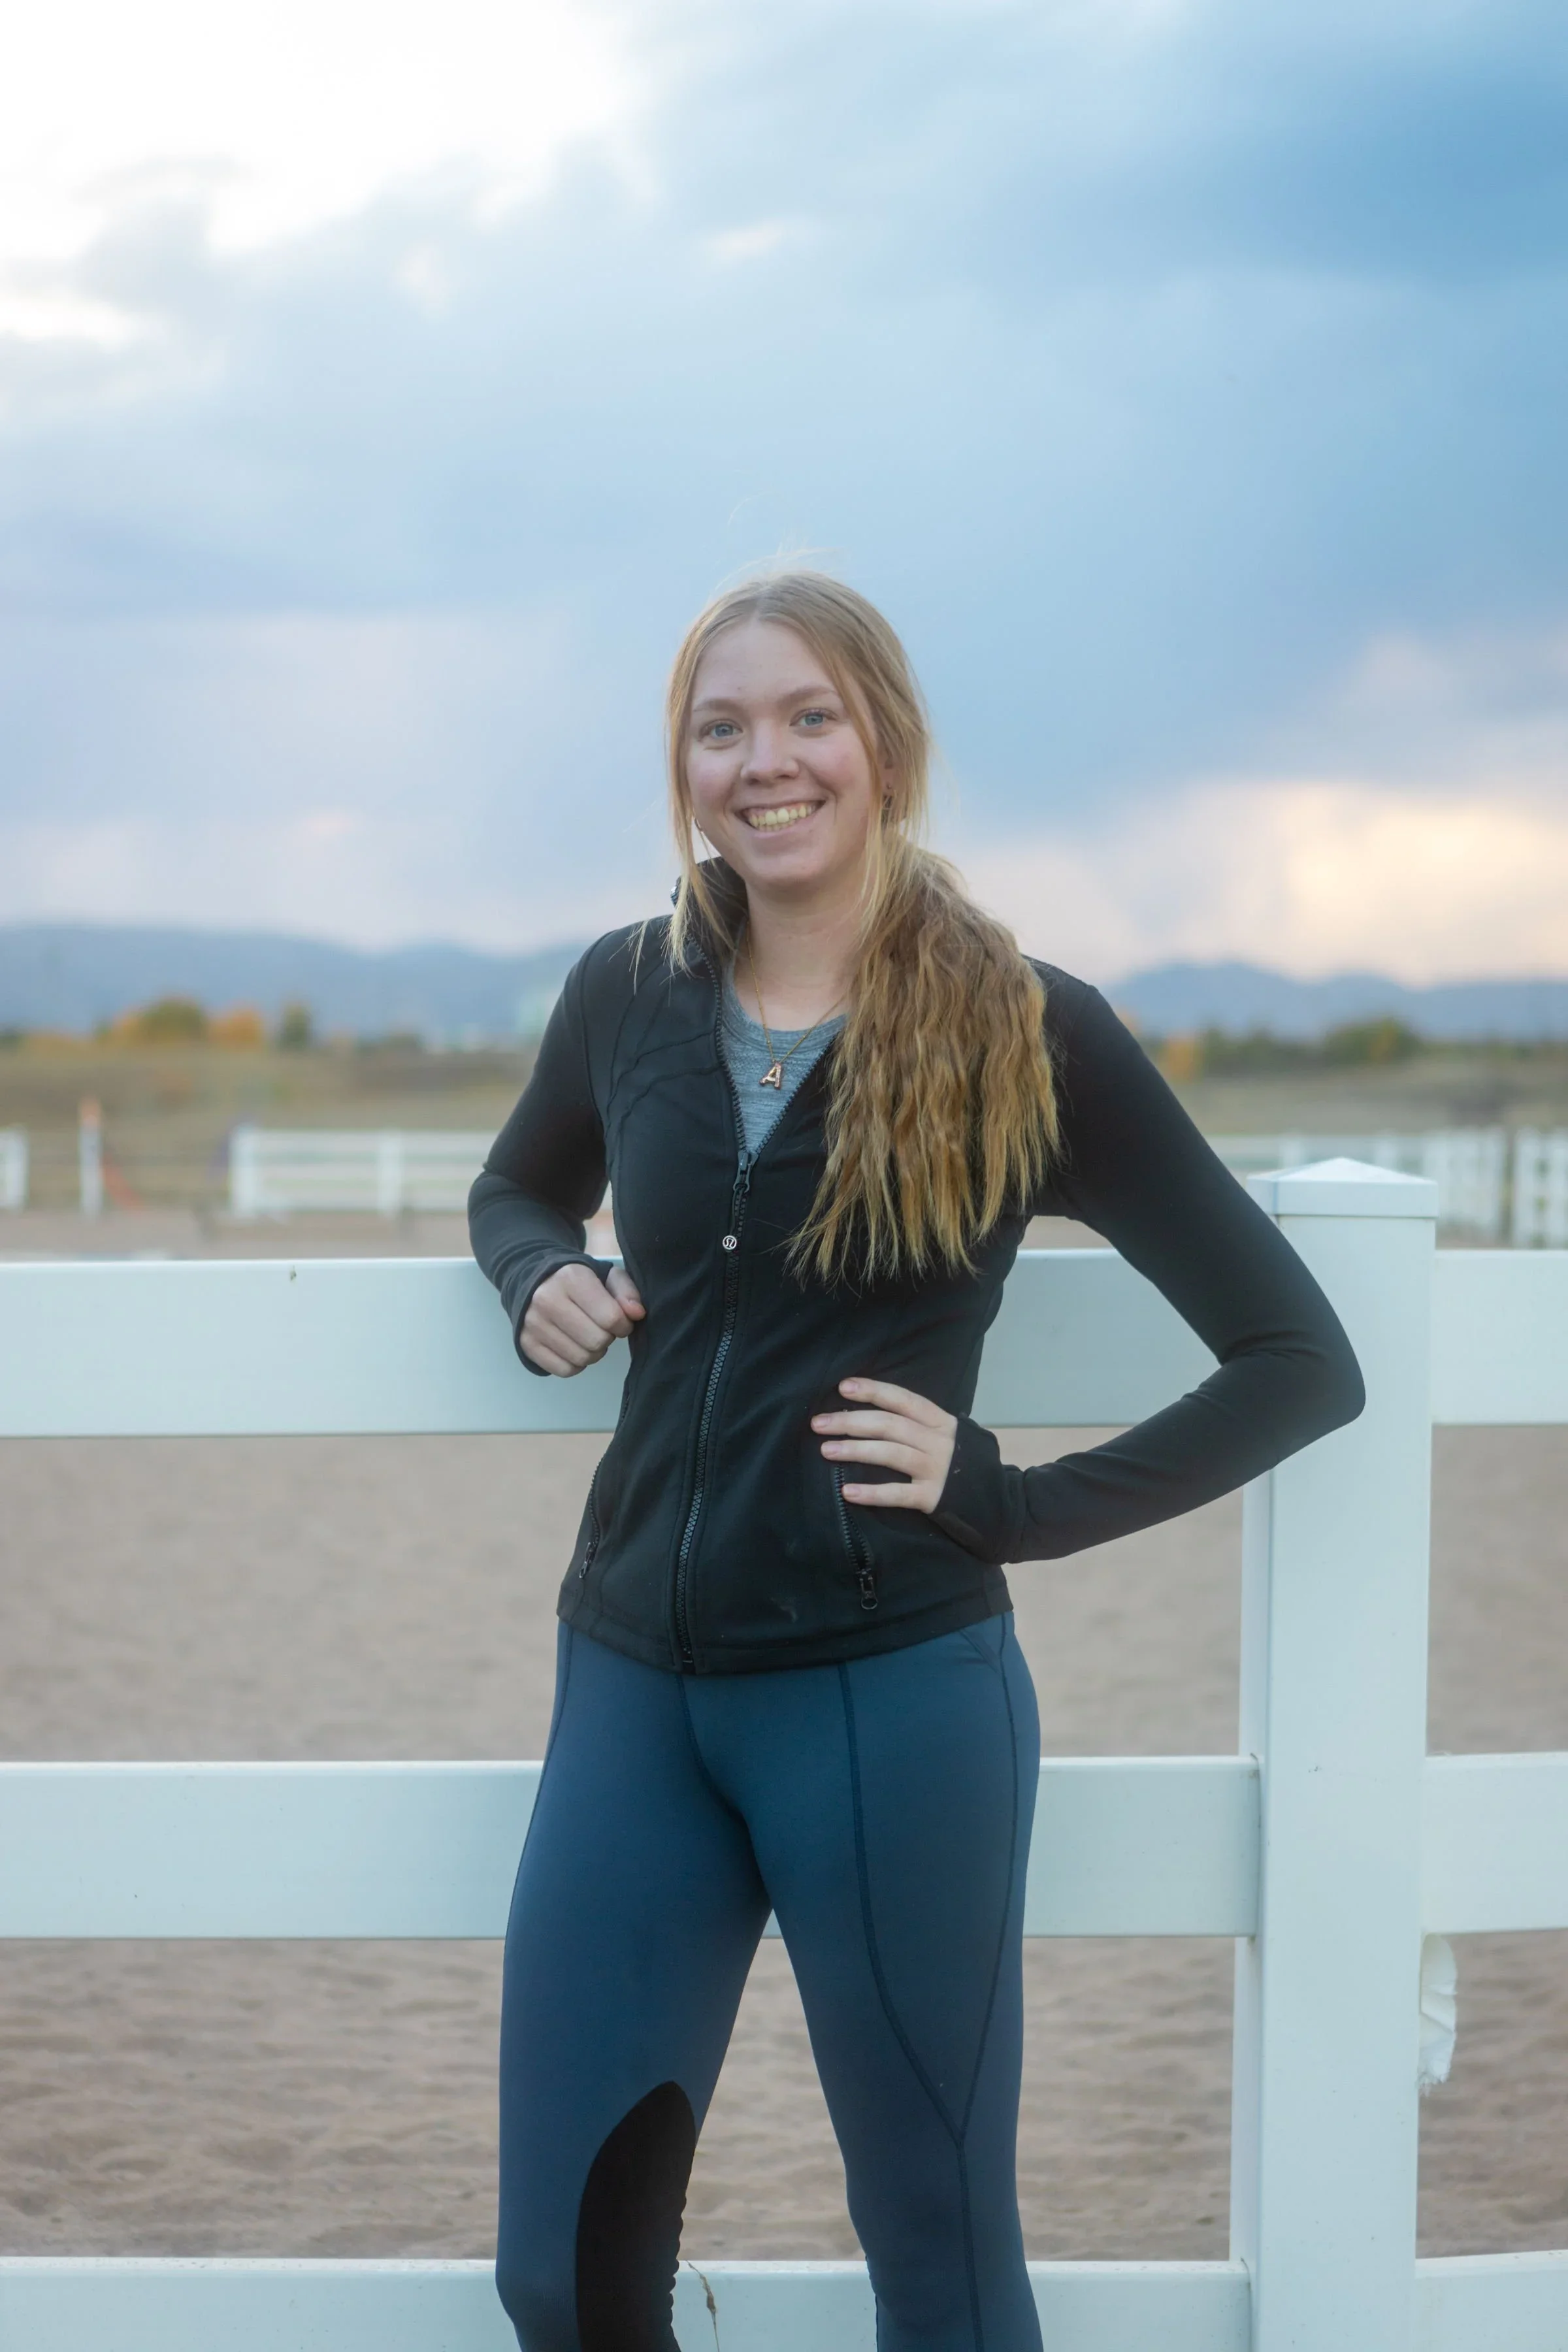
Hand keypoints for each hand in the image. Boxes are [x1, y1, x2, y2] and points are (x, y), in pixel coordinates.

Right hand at [522, 1262, 643, 1377]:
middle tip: (602, 1330)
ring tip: (588, 1337)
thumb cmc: (578, 1282)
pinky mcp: (526, 1344)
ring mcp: (533, 1324)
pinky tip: (574, 1347)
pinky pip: (564, 1369)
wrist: (535, 1284)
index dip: (623, 1325)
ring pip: (581, 1358)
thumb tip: (638, 1314)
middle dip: (607, 1339)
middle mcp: (547, 1300)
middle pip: (596, 1341)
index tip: (620, 1321)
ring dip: (593, 1353)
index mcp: (571, 1278)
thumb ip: (626, 1292)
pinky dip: (576, 1364)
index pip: (610, 1317)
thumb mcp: (605, 1276)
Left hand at [812, 1378, 956, 1513]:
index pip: (904, 1399)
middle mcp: (939, 1441)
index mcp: (941, 1421)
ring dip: (855, 1450)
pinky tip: (848, 1492)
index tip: (843, 1387)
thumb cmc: (961, 1462)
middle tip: (819, 1423)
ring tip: (825, 1450)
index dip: (874, 1391)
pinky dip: (873, 1493)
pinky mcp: (934, 1498)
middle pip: (890, 1425)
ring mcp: (937, 1469)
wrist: (994, 1500)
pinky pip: (899, 1494)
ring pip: (891, 1454)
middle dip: (851, 1421)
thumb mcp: (946, 1435)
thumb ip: (918, 1424)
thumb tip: (868, 1412)